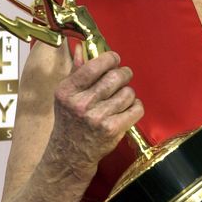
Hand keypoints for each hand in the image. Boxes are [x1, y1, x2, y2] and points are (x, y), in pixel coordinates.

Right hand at [50, 45, 143, 178]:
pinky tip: (128, 109)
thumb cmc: (70, 121)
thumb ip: (76, 70)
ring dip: (128, 93)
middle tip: (123, 76)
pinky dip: (136, 107)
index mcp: (67, 91)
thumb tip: (82, 47)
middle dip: (124, 74)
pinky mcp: (112, 130)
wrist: (70, 155)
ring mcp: (97, 118)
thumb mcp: (66, 95)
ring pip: (128, 92)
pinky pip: (136, 109)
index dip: (110, 59)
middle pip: (116, 77)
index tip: (114, 60)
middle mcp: (81, 103)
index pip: (96, 65)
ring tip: (122, 97)